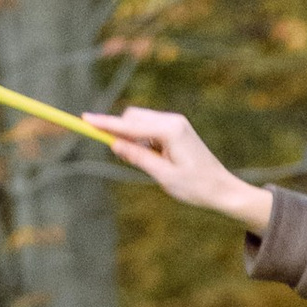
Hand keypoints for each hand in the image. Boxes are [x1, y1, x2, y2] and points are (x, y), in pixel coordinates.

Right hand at [84, 105, 272, 234]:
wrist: (222, 189)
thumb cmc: (195, 187)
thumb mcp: (163, 176)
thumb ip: (137, 157)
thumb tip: (114, 144)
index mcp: (170, 131)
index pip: (130, 125)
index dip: (105, 124)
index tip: (85, 119)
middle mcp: (173, 121)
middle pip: (133, 117)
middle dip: (120, 132)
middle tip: (123, 158)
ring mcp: (176, 123)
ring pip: (140, 122)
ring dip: (133, 138)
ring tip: (148, 165)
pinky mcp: (177, 129)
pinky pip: (150, 128)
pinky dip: (143, 140)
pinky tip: (153, 159)